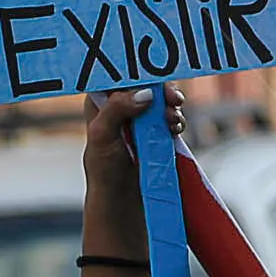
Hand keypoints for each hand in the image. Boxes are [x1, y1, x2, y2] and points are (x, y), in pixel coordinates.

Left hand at [81, 88, 178, 251]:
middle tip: (172, 97)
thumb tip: (145, 94)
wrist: (124, 203)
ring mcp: (140, 121)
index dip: (134, 73)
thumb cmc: (104, 172)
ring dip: (171, 104)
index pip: (115, 76)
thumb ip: (118, 110)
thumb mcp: (103, 138)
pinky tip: (175, 127)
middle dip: (160, 88)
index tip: (150, 77)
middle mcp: (119, 108)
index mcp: (100, 104)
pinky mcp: (157, 134)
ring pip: (160, 99)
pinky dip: (176, 118)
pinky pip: (170, 116)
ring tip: (174, 118)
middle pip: (144, 84)